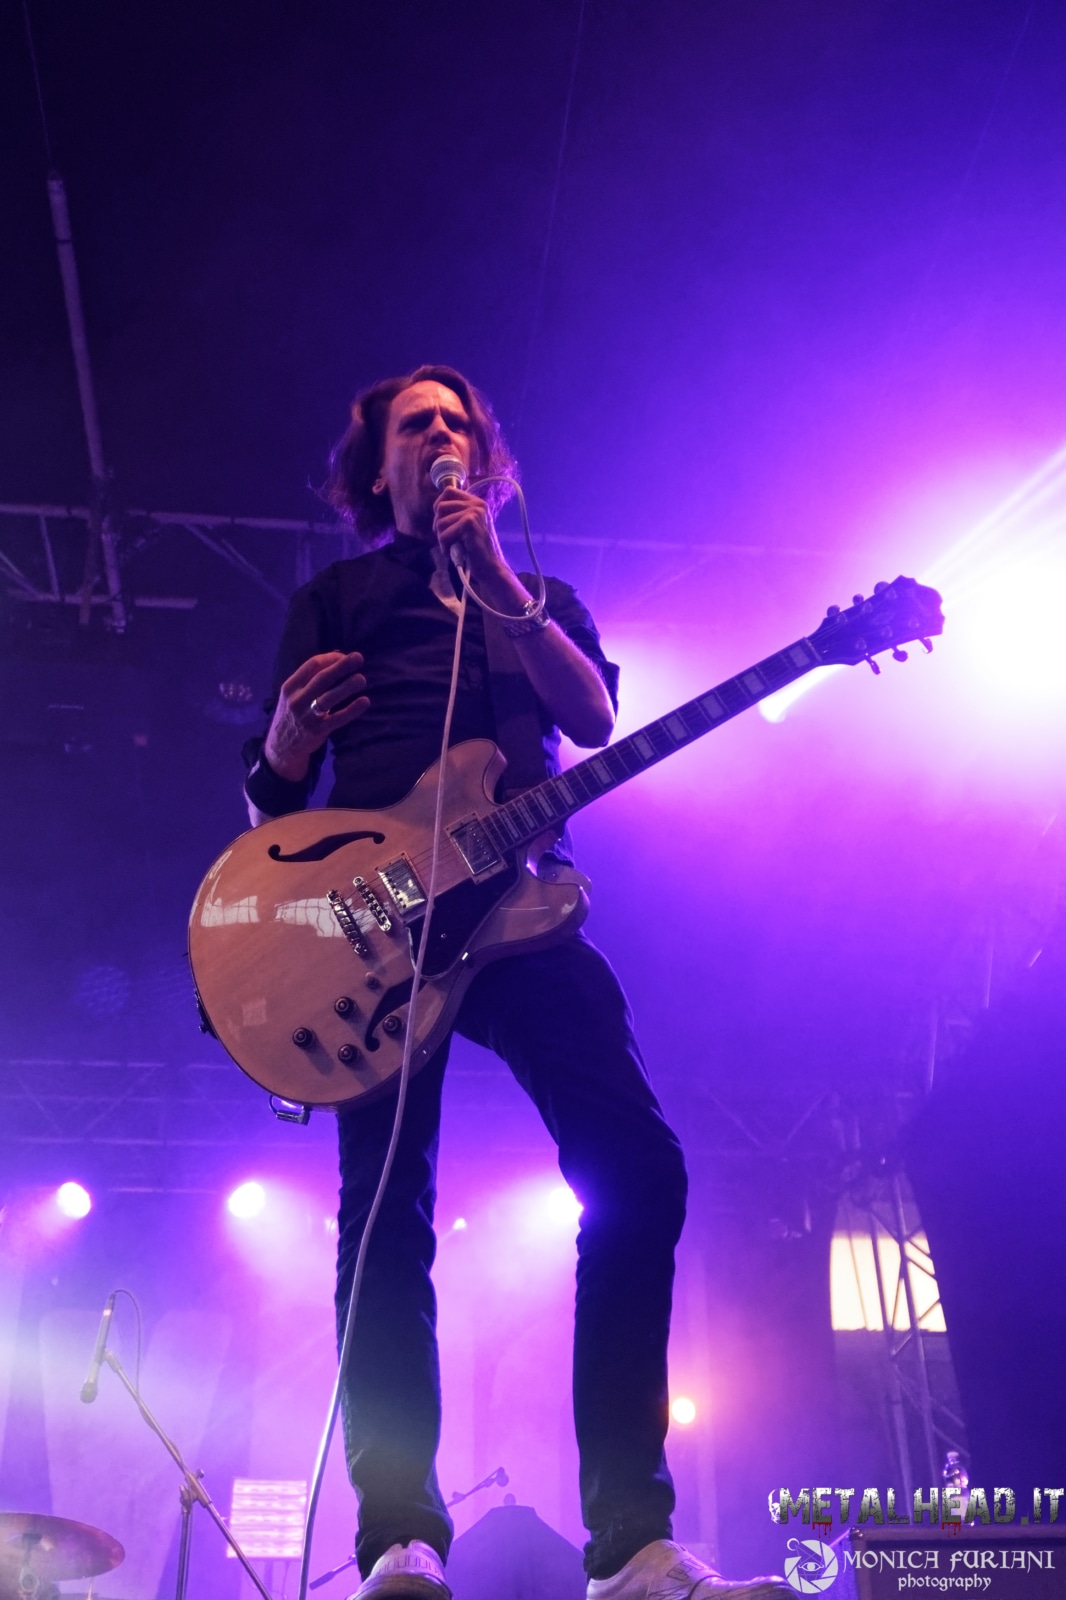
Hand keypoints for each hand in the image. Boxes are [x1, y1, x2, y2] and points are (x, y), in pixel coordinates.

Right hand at [263, 651, 367, 779]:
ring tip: (361, 679)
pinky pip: (337, 719)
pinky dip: (352, 710)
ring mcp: (307, 716)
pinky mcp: (318, 731)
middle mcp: (297, 700)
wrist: (282, 745)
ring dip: (347, 687)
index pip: (311, 666)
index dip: (330, 658)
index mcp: (290, 686)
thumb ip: (312, 676)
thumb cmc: (293, 712)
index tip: (345, 657)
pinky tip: (364, 701)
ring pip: (329, 698)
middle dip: (341, 667)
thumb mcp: (294, 693)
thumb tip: (338, 655)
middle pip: (321, 679)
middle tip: (359, 658)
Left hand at [433, 486, 506, 580]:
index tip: (442, 521)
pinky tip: (454, 552)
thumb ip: (456, 513)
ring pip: (440, 522)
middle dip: (438, 526)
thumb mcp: (466, 526)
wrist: (489, 566)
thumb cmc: (474, 549)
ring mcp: (474, 512)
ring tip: (453, 547)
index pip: (449, 491)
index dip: (439, 505)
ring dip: (442, 539)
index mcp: (476, 502)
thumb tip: (437, 506)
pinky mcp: (469, 524)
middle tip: (448, 539)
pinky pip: (444, 534)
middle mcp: (477, 504)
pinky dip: (445, 547)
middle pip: (440, 507)